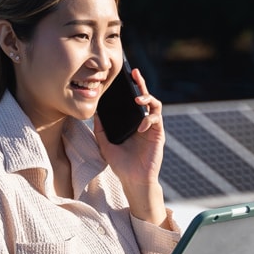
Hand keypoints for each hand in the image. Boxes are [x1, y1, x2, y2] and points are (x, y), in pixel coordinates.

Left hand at [96, 66, 164, 190]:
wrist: (134, 180)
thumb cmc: (121, 164)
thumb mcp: (105, 144)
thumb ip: (100, 129)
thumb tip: (95, 113)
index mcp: (130, 122)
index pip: (131, 101)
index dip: (129, 88)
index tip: (122, 76)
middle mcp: (142, 121)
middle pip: (144, 97)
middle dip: (140, 83)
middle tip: (135, 73)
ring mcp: (151, 126)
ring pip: (154, 104)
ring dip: (147, 98)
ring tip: (138, 99)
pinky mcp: (158, 134)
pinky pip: (156, 119)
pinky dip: (148, 119)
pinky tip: (140, 126)